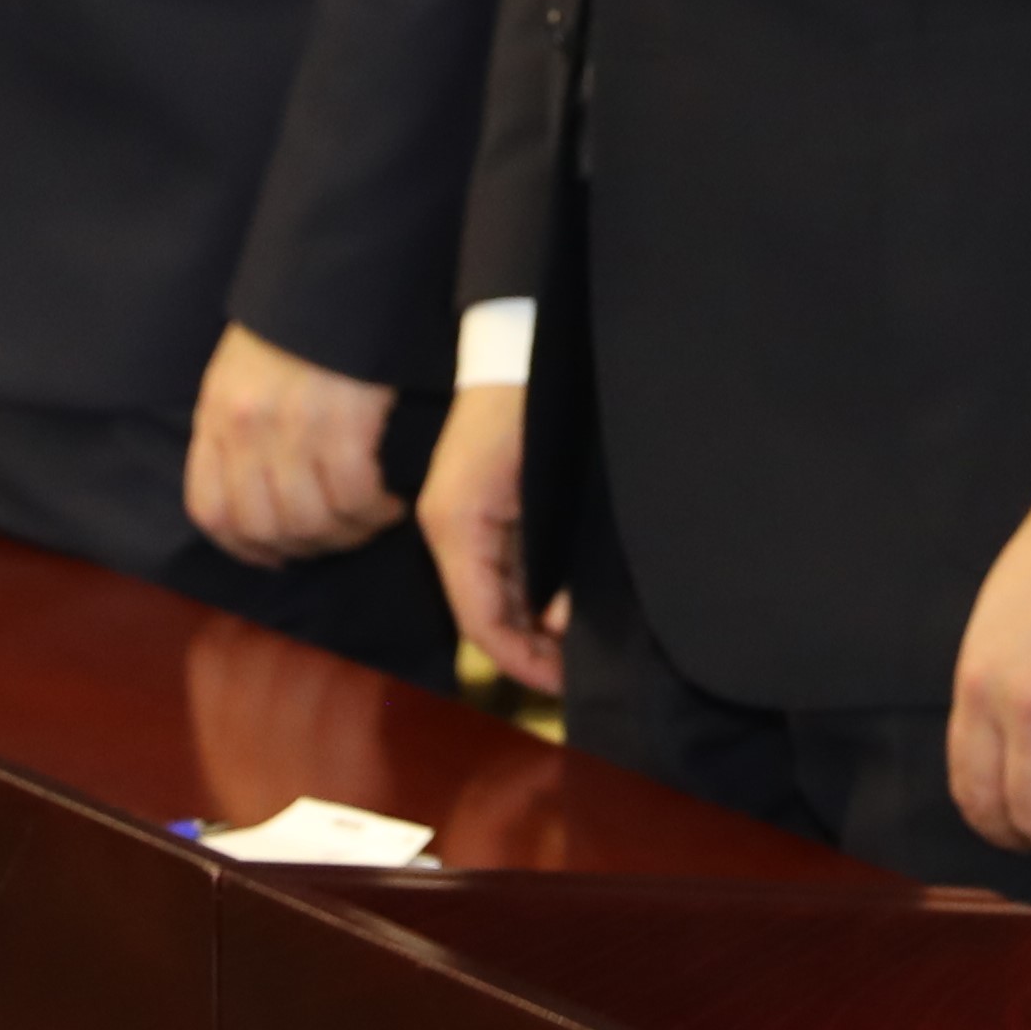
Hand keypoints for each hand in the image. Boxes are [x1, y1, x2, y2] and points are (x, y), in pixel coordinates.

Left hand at [184, 325, 406, 563]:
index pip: (211, 511)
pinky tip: (390, 502)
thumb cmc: (294, 325)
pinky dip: (374, 511)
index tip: (278, 555)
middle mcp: (245, 428)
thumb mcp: (239, 373)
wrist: (335, 270)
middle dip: (305, 547)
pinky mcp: (343, 420)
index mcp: (215, 415)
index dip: (244, 549)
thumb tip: (254, 494)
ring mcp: (292, 426)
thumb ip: (235, 430)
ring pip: (311, 521)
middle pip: (264, 527)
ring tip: (371, 519)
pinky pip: (353, 495)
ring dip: (347, 534)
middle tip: (338, 535)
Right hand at [420, 379, 563, 694]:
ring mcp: (465, 518)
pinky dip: (530, 595)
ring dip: (531, 627)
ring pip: (494, 594)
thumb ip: (546, 562)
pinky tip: (563, 610)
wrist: (527, 344)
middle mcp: (453, 530)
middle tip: (577, 674)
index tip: (564, 685)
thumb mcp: (543, 492)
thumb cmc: (536, 408)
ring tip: (575, 651)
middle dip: (529, 651)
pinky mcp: (484, 506)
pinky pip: (502, 567)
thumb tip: (557, 620)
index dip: (521, 663)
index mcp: (457, 529)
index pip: (481, 623)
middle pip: (485, 616)